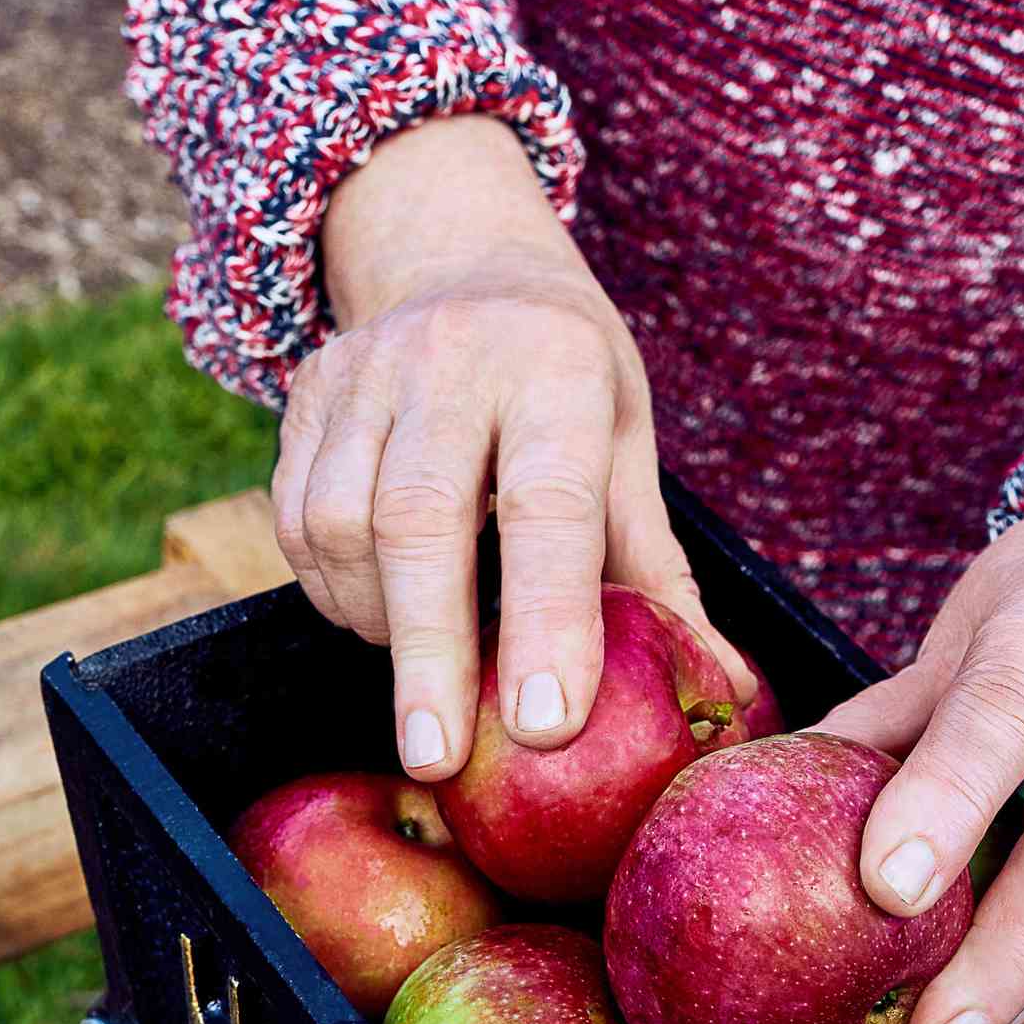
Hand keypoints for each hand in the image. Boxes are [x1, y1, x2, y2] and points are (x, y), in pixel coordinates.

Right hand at [272, 115, 750, 778]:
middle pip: (420, 520)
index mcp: (556, 367)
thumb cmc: (563, 382)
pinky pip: (297, 523)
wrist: (465, 265)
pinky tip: (378, 609)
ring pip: (343, 526)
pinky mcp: (305, 392)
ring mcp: (366, 369)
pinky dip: (334, 592)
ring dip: (379, 622)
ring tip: (424, 663)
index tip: (544, 723)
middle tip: (439, 757)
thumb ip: (654, 570)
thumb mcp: (624, 450)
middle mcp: (453, 355)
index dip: (546, 617)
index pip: (549, 504)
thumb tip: (726, 685)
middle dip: (431, 652)